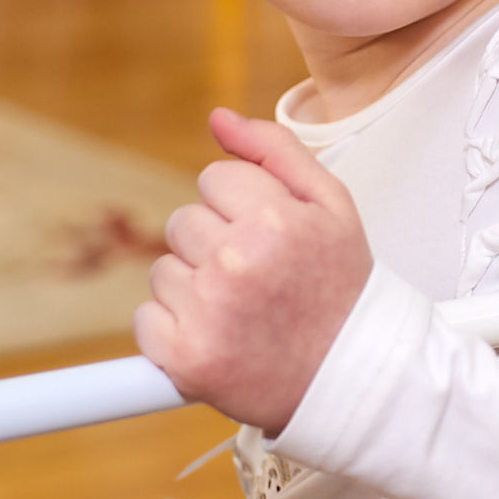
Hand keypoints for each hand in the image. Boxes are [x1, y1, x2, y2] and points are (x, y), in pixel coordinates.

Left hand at [135, 108, 373, 434]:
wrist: (351, 380)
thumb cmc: (342, 290)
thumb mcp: (331, 205)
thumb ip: (274, 150)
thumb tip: (217, 118)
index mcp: (272, 220)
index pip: (214, 179)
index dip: (241, 209)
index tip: (269, 240)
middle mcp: (235, 263)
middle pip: (183, 222)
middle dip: (215, 246)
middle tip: (258, 280)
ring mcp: (207, 313)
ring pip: (163, 270)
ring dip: (195, 288)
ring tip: (244, 312)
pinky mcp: (185, 358)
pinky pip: (147, 319)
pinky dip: (174, 330)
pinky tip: (219, 337)